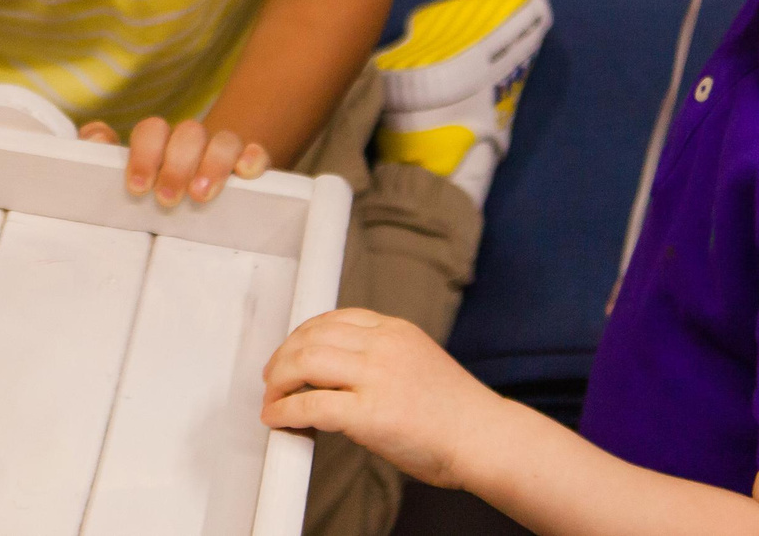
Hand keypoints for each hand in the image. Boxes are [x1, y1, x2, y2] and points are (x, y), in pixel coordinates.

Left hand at [83, 116, 270, 205]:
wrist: (190, 205)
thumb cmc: (149, 191)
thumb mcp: (119, 179)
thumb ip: (98, 155)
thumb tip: (95, 140)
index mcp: (159, 140)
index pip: (152, 130)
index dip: (144, 154)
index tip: (138, 187)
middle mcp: (190, 141)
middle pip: (189, 132)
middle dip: (177, 165)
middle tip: (167, 200)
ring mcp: (222, 152)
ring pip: (224, 140)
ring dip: (214, 163)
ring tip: (201, 196)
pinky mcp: (249, 167)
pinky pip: (257, 153)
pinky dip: (253, 158)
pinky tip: (246, 174)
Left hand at [262, 309, 502, 490]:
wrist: (486, 439)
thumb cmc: (458, 413)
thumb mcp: (418, 361)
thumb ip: (381, 358)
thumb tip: (339, 376)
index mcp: (394, 330)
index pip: (333, 319)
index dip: (302, 335)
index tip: (290, 351)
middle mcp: (382, 345)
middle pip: (311, 336)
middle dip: (282, 357)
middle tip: (272, 379)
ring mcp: (375, 376)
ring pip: (304, 362)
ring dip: (278, 382)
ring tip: (272, 399)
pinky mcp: (368, 413)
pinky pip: (311, 405)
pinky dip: (285, 411)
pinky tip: (279, 418)